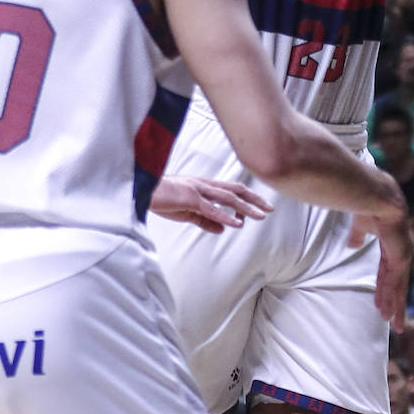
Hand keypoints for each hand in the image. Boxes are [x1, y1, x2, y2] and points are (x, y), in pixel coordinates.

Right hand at [149, 174, 271, 232]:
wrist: (142, 191)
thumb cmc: (162, 199)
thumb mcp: (187, 212)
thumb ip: (205, 220)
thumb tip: (223, 229)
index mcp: (204, 186)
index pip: (232, 190)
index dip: (248, 198)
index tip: (260, 208)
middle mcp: (205, 185)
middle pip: (236, 190)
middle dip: (254, 199)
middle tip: (270, 208)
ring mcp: (198, 190)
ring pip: (228, 198)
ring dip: (246, 207)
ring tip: (261, 216)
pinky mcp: (189, 198)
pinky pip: (211, 209)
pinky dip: (225, 216)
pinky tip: (236, 224)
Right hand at [349, 208, 411, 331]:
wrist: (378, 197)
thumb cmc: (369, 206)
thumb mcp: (361, 226)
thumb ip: (358, 237)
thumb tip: (352, 245)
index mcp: (390, 244)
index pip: (388, 271)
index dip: (385, 287)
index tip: (382, 302)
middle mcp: (399, 252)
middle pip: (397, 284)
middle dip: (395, 303)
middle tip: (395, 322)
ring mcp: (402, 256)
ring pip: (398, 288)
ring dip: (394, 306)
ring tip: (392, 324)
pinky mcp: (400, 258)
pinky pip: (394, 283)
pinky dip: (391, 298)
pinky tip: (387, 311)